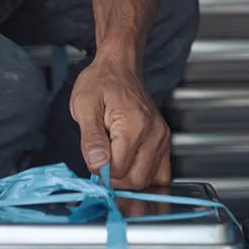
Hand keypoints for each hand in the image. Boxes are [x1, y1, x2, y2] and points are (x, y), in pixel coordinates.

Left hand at [70, 58, 171, 189]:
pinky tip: (130, 167)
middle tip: (100, 163)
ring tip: (113, 161)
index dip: (100, 171)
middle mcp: (154, 134)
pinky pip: (161, 173)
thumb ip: (91, 138)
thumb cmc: (101, 82)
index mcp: (134, 126)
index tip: (92, 159)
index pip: (118, 170)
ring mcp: (162, 139)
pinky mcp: (164, 142)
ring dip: (127, 179)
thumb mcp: (84, 105)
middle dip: (114, 180)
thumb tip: (97, 165)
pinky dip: (144, 177)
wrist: (119, 67)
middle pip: (136, 180)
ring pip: (148, 180)